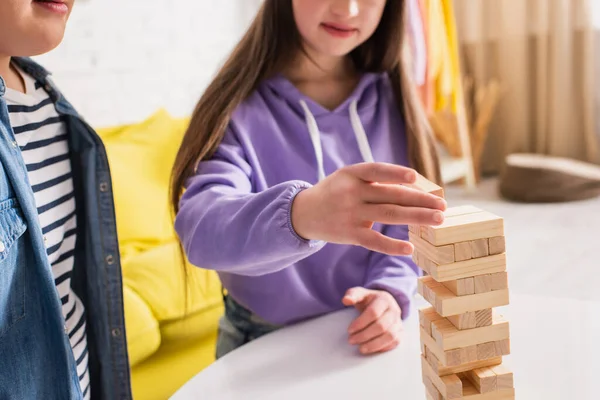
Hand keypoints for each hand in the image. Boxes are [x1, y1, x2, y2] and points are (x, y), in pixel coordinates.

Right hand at [291, 162, 445, 255]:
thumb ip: (375, 180)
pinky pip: (374, 241)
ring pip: (389, 215)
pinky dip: (392, 246)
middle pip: (391, 195)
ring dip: (416, 218)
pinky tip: (409, 248)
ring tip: (438, 220)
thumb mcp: (348, 178)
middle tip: (443, 205)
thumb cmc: (335, 192)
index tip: (416, 178)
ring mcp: (350, 214)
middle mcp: (351, 192)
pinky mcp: (349, 234)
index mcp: (352, 174)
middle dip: (420, 200)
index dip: (395, 173)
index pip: (376, 170)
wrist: (303, 213)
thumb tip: (416, 187)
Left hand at [342, 287, 402, 354]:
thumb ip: (352, 295)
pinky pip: (395, 342)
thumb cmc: (368, 300)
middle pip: (381, 326)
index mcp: (384, 299)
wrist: (381, 303)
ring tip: (361, 348)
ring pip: (390, 336)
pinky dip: (383, 347)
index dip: (360, 323)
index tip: (349, 330)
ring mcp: (399, 321)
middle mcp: (394, 310)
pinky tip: (371, 349)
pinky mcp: (400, 331)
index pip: (373, 313)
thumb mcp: (359, 294)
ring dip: (374, 344)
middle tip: (351, 340)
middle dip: (364, 335)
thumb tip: (346, 300)